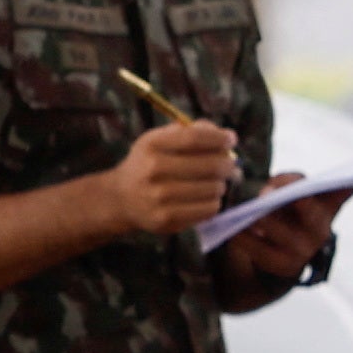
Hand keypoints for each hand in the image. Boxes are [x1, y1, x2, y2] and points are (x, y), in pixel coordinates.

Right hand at [106, 118, 237, 238]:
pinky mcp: (167, 219)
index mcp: (152, 144)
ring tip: (214, 182)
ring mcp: (159, 197)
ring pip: (214, 189)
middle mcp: (153, 170)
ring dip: (221, 184)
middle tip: (231, 164)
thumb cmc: (149, 164)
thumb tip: (226, 137)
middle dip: (228, 164)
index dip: (219, 138)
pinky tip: (205, 197)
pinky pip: (209, 209)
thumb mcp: (159, 140)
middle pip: (211, 166)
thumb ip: (190, 132)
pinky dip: (214, 202)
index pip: (195, 138)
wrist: (121, 199)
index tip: (231, 139)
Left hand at [219, 185, 351, 284]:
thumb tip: (268, 195)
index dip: (352, 182)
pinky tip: (234, 230)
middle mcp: (321, 229)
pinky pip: (256, 246)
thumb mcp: (288, 196)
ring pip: (276, 227)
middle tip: (265, 192)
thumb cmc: (283, 217)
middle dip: (287, 195)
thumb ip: (285, 184)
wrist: (274, 262)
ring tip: (245, 213)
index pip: (343, 191)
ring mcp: (303, 250)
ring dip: (257, 217)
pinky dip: (242, 235)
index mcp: (326, 207)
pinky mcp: (283, 267)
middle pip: (306, 207)